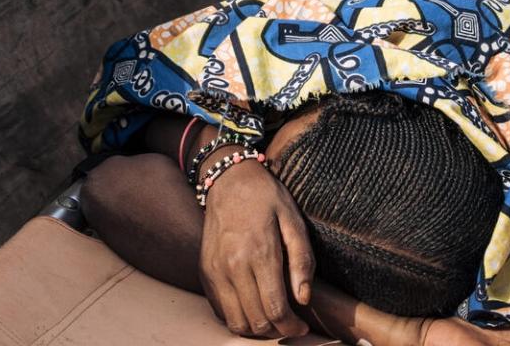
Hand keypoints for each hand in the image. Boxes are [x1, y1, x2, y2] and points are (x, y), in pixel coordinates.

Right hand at [198, 157, 315, 337]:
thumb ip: (302, 260)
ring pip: (236, 321)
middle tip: (290, 324)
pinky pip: (221, 310)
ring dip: (257, 329)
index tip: (302, 327)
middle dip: (278, 331)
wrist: (228, 180)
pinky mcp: (205, 271)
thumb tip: (304, 298)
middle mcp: (233, 266)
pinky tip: (253, 307)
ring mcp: (215, 270)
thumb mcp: (293, 220)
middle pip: (257, 321)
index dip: (292, 327)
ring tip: (272, 319)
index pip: (276, 309)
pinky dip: (238, 317)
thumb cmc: (266, 198)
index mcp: (260, 253)